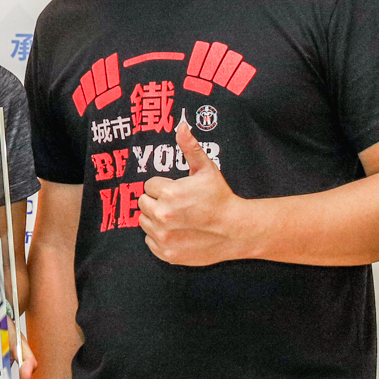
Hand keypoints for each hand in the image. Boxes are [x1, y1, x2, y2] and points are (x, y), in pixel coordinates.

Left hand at [138, 122, 250, 265]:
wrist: (236, 230)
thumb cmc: (220, 198)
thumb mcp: (206, 169)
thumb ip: (189, 147)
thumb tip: (181, 125)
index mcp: (169, 194)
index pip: (149, 185)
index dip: (164, 187)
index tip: (179, 191)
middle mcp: (162, 216)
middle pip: (143, 203)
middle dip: (156, 201)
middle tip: (177, 204)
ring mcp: (163, 237)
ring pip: (144, 222)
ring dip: (156, 219)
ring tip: (178, 218)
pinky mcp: (167, 254)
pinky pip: (150, 242)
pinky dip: (159, 238)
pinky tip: (178, 232)